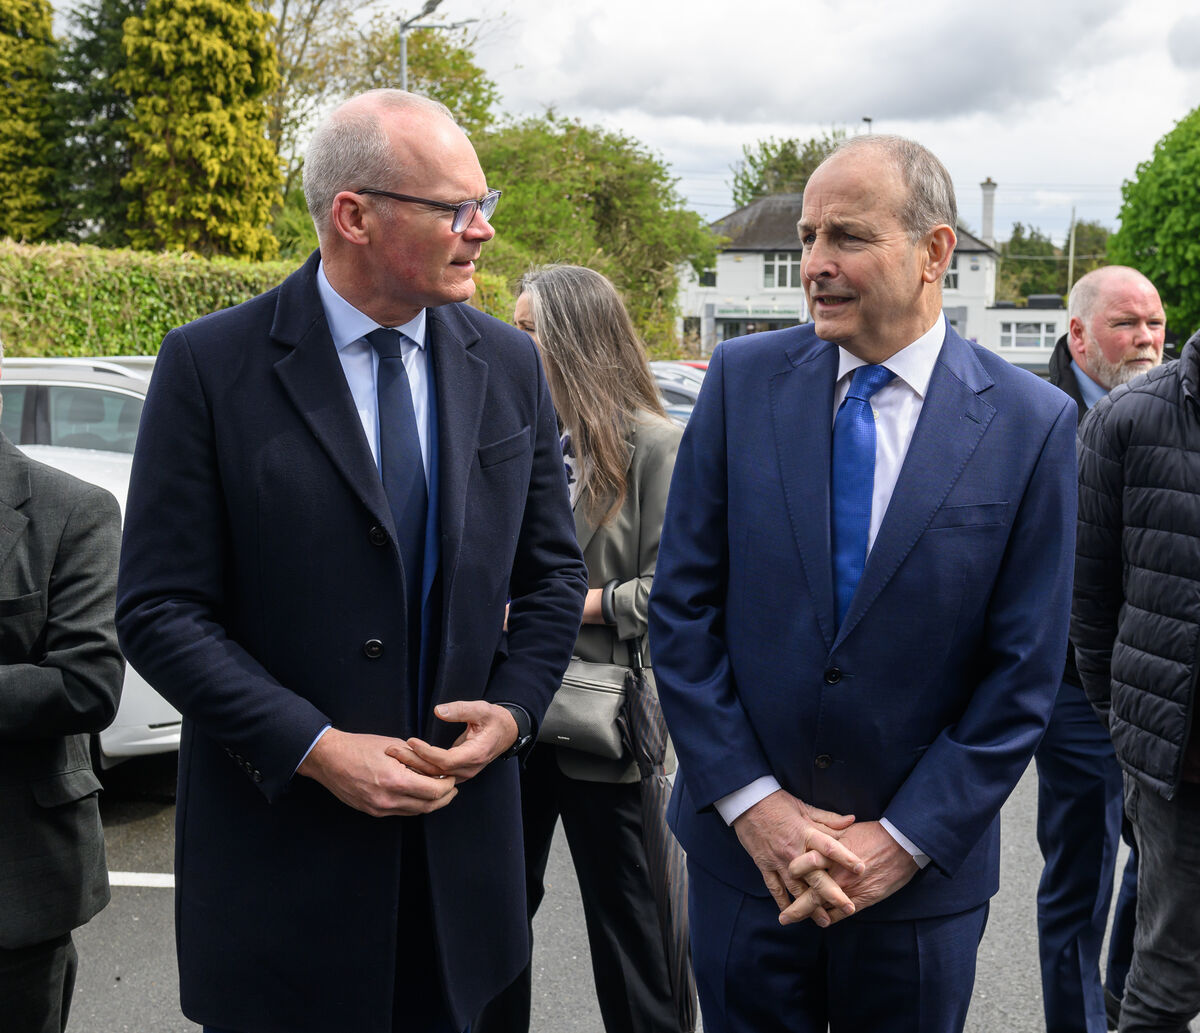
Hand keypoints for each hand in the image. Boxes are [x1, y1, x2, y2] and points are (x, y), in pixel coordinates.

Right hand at [297, 728, 457, 816]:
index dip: (448, 785)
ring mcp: (379, 808)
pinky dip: (413, 804)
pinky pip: (400, 812)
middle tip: (452, 787)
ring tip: (438, 790)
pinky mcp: (372, 811)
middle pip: (428, 806)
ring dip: (430, 802)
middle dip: (445, 797)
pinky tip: (417, 793)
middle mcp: (388, 800)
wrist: (329, 758)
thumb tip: (436, 768)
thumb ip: (417, 760)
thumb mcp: (394, 746)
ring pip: (415, 812)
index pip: (434, 791)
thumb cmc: (360, 746)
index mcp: (396, 781)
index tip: (452, 777)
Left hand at [398, 700, 518, 782]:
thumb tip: (438, 710)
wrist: (507, 732)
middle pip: (436, 772)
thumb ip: (461, 709)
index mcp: (475, 754)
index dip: (426, 753)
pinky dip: (421, 769)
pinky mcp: (458, 773)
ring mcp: (464, 773)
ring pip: (435, 777)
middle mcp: (469, 769)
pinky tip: (406, 761)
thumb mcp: (481, 709)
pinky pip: (437, 776)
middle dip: (413, 761)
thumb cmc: (494, 719)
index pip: (445, 760)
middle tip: (393, 750)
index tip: (410, 741)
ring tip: (395, 755)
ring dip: (414, 767)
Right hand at [732, 790, 862, 925]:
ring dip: (810, 906)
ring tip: (824, 920)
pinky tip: (791, 913)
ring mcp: (777, 860)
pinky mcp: (764, 865)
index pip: (829, 846)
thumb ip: (828, 818)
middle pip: (815, 876)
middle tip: (849, 908)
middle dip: (832, 894)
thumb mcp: (804, 807)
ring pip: (796, 888)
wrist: (747, 802)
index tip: (861, 869)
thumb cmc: (778, 803)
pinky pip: (774, 888)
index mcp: (805, 832)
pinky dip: (783, 902)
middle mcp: (793, 850)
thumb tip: (852, 820)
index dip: (845, 857)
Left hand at [782, 820, 918, 925]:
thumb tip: (812, 837)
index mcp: (829, 853)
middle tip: (783, 917)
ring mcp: (849, 889)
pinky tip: (822, 921)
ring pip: (823, 908)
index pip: (802, 866)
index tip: (783, 876)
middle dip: (795, 909)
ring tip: (796, 922)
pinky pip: (841, 914)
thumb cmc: (873, 834)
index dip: (790, 872)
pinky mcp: (863, 900)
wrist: (901, 845)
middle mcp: (836, 874)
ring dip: (809, 916)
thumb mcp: (845, 831)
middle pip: (809, 894)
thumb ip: (827, 836)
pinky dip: (830, 919)